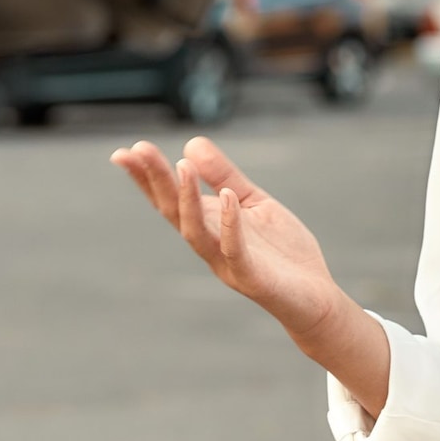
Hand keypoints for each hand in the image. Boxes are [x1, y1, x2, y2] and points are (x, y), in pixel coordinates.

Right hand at [111, 136, 342, 341]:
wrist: (316, 297)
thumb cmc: (281, 251)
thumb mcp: (252, 202)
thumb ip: (223, 176)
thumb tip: (191, 143)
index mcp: (208, 225)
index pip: (169, 200)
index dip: (146, 178)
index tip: (123, 153)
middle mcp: (209, 245)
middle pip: (173, 212)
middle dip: (155, 181)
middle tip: (138, 150)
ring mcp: (227, 262)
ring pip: (196, 232)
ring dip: (186, 199)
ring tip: (182, 165)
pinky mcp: (251, 277)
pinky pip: (235, 250)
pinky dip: (229, 224)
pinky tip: (226, 197)